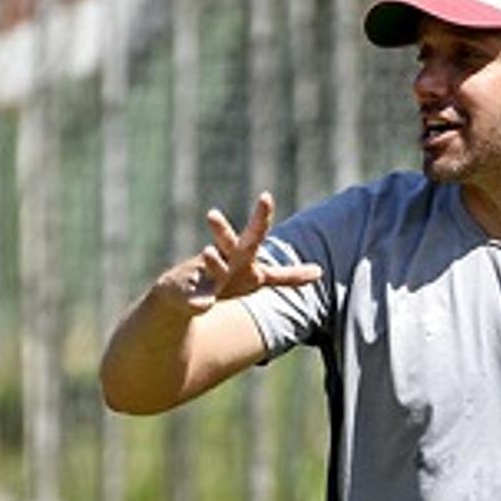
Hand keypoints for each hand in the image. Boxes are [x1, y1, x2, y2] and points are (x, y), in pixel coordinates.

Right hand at [161, 191, 320, 314]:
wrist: (181, 297)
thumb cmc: (227, 281)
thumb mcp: (258, 279)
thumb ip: (286, 277)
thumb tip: (320, 273)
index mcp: (245, 257)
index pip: (256, 235)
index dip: (261, 217)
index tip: (266, 195)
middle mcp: (228, 260)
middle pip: (244, 241)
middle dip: (256, 223)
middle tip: (265, 198)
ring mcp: (207, 275)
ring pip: (213, 263)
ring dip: (213, 260)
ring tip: (209, 252)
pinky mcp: (188, 294)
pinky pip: (194, 299)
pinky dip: (199, 302)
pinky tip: (204, 305)